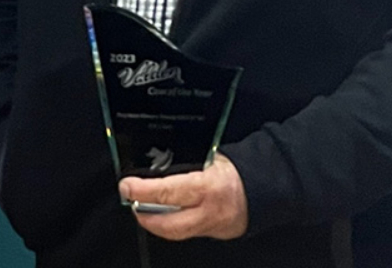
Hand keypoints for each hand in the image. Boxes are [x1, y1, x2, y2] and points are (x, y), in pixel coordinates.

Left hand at [117, 153, 247, 240]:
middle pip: (167, 224)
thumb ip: (185, 162)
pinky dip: (174, 224)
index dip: (141, 191)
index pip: (167, 192)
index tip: (126, 186)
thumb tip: (155, 160)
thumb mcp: (211, 157)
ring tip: (144, 209)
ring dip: (156, 223)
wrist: (264, 188)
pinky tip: (166, 214)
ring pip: (176, 233)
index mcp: (208, 187)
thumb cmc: (238, 170)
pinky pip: (188, 232)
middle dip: (143, 216)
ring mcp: (213, 227)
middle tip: (131, 203)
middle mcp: (210, 212)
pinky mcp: (215, 235)